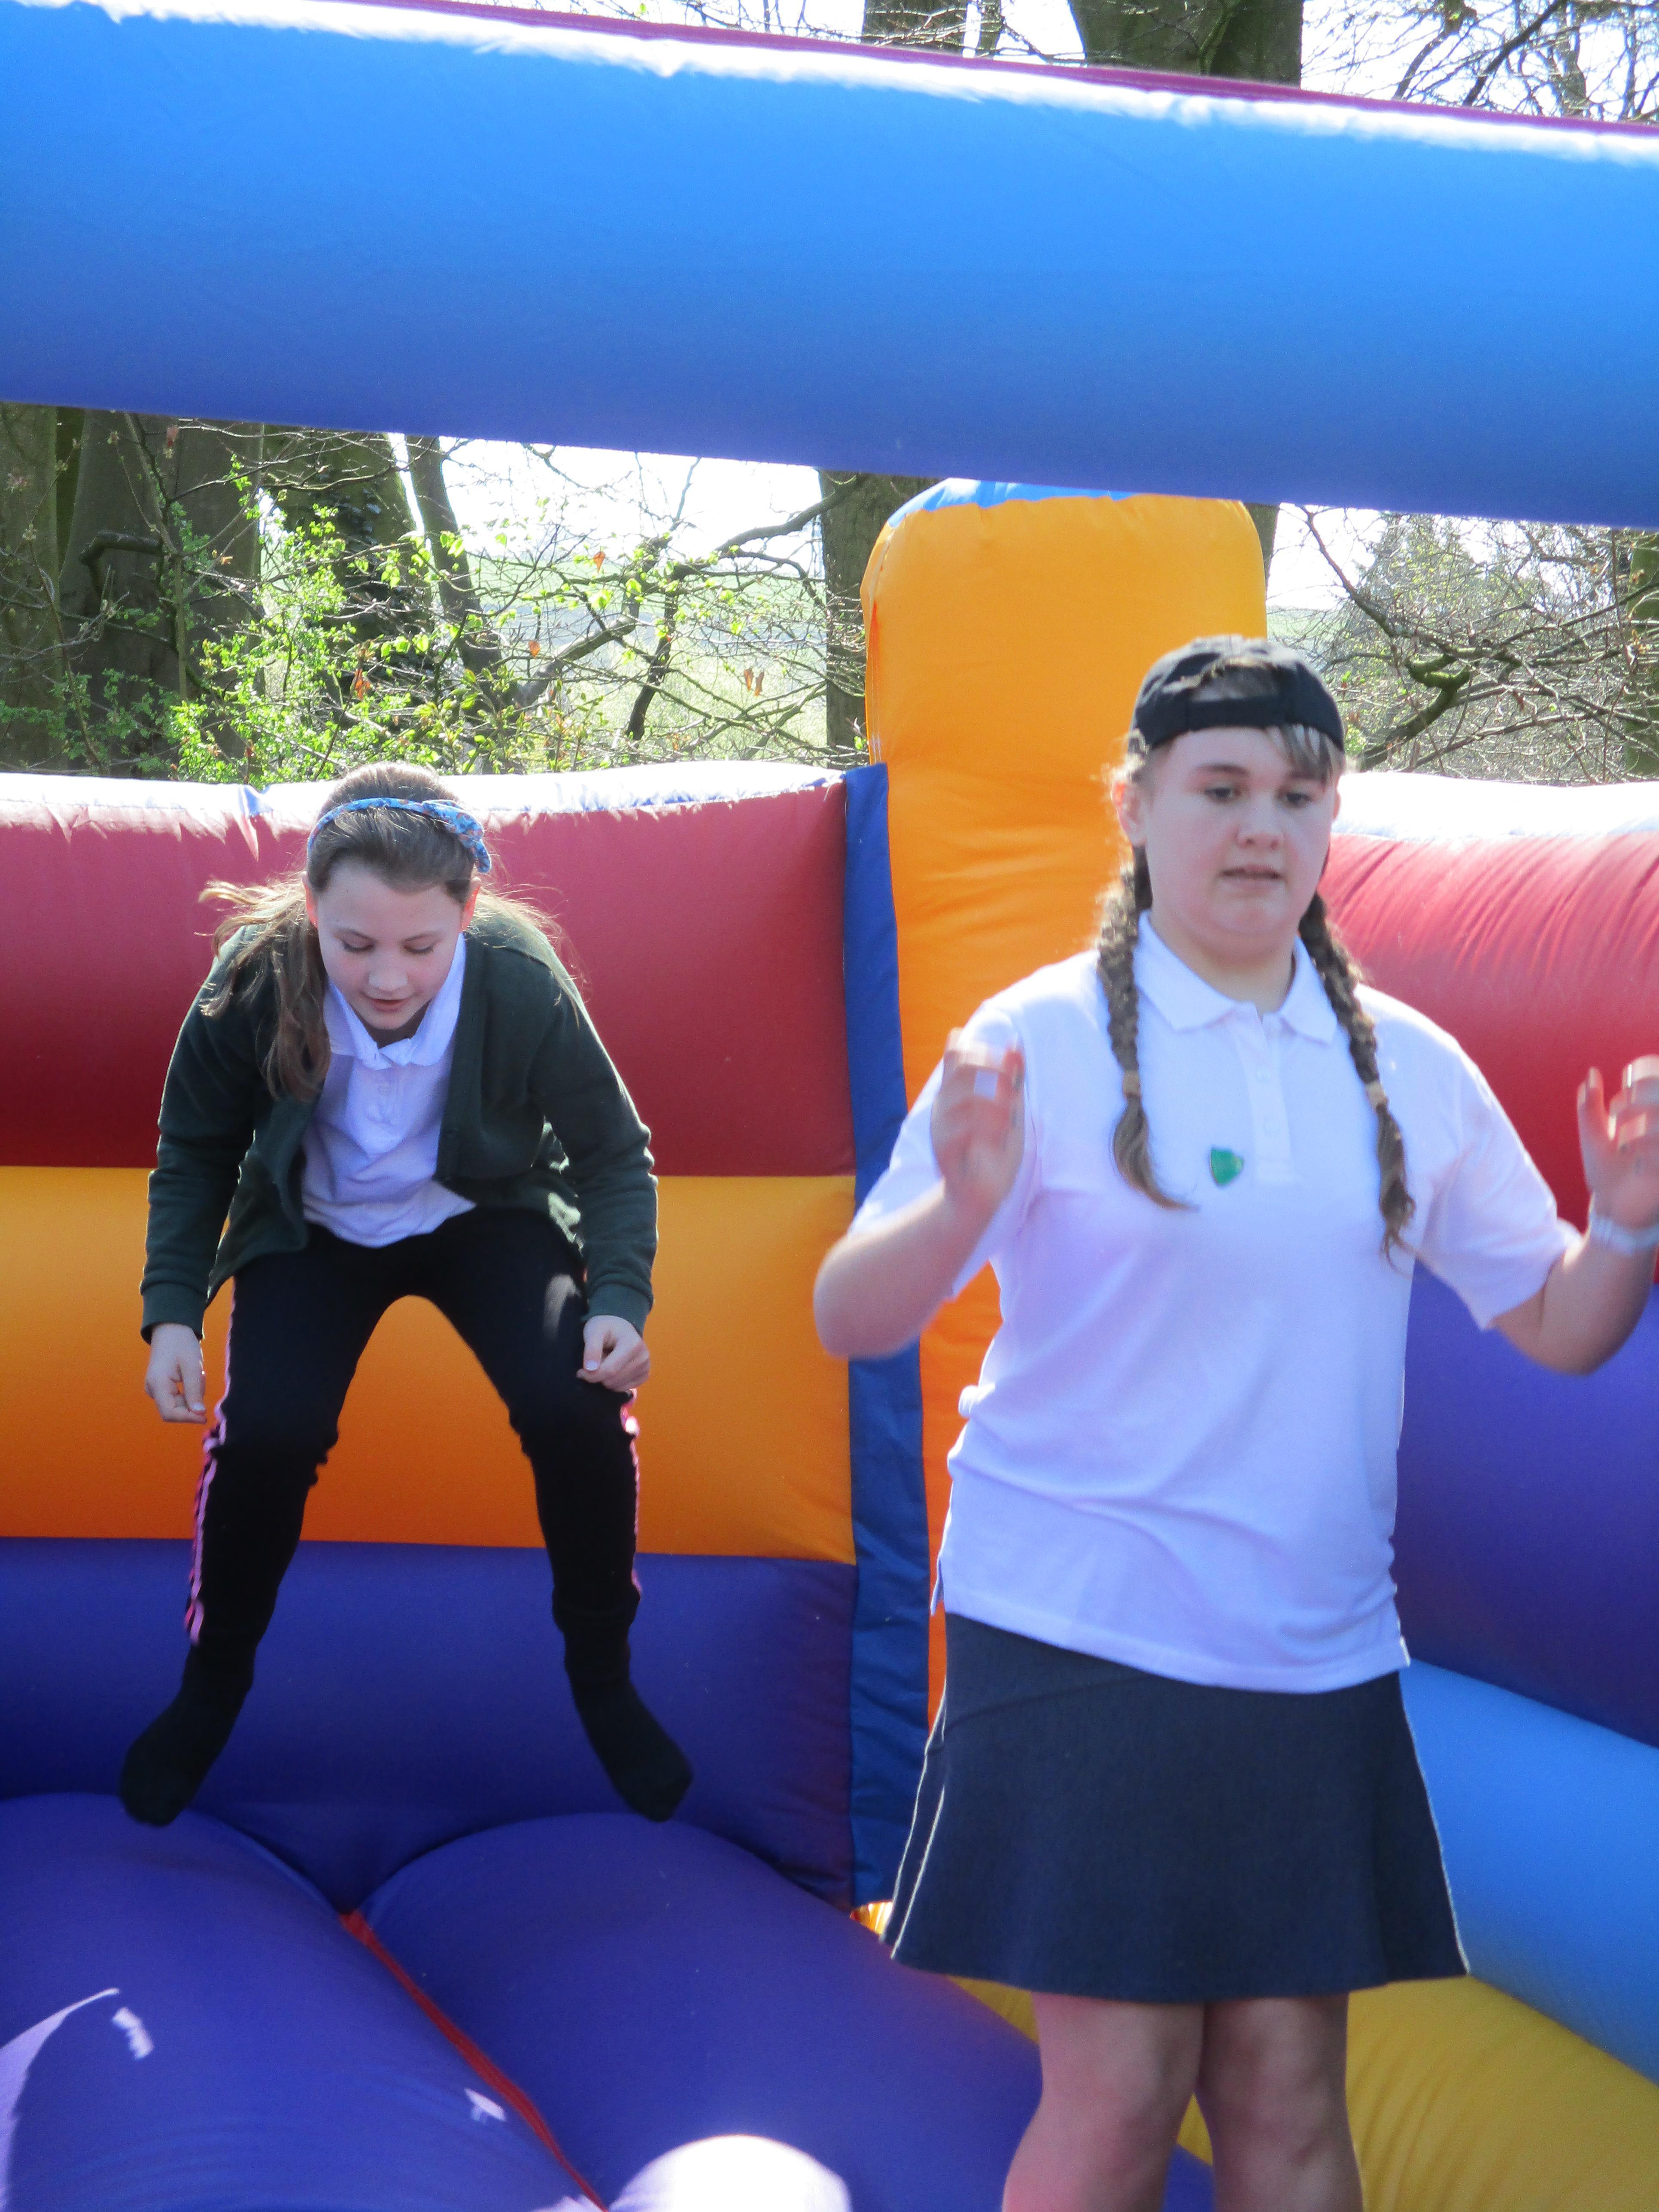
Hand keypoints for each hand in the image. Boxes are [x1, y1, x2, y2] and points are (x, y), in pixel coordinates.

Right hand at [145, 1323, 206, 1422]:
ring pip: (178, 1403)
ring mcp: (156, 1388)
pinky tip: (194, 1374)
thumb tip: (199, 1413)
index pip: (170, 1413)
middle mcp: (153, 1389)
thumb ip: (194, 1391)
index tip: (205, 1416)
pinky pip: (178, 1396)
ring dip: (193, 1393)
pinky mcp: (161, 1386)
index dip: (188, 1418)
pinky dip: (190, 1389)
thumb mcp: (192, 1366)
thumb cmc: (181, 1344)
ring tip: (198, 1372)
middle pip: (174, 1410)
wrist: (171, 1329)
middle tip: (201, 1377)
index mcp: (157, 1385)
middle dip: (192, 1402)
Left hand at [580, 1313, 649, 1391]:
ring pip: (617, 1387)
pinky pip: (624, 1389)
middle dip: (597, 1377)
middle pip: (613, 1380)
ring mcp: (646, 1367)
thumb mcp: (593, 1331)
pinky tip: (611, 1370)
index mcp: (633, 1344)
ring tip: (603, 1364)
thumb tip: (590, 1370)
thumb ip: (591, 1349)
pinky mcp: (644, 1376)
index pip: (610, 1370)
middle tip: (590, 1367)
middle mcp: (643, 1357)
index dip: (592, 1375)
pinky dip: (613, 1384)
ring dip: (604, 1380)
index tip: (580, 1372)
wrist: (619, 1328)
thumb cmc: (605, 1328)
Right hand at [929, 1031, 1025, 1231]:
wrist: (977, 1197)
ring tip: (1008, 1121)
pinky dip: (989, 1130)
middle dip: (995, 1073)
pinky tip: (1000, 1138)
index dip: (987, 1052)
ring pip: (968, 1098)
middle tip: (1012, 1093)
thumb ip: (1011, 1080)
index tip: (1010, 1072)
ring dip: (997, 1105)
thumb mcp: (1009, 1111)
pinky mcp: (944, 1151)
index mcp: (956, 1092)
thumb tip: (1016, 1043)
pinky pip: (963, 1130)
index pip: (959, 1053)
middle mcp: (943, 1105)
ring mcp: (941, 1127)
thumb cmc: (993, 1152)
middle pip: (964, 1068)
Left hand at [1579, 1058, 1658, 1231]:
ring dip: (1647, 1129)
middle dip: (1643, 1108)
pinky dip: (1652, 1152)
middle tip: (1619, 1115)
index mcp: (1655, 1127)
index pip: (1658, 1092)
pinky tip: (1637, 1160)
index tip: (1615, 1104)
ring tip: (1624, 1141)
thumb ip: (1591, 1107)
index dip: (1646, 1087)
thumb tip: (1592, 1073)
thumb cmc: (1606, 1175)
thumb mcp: (1595, 1139)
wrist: (1611, 1213)